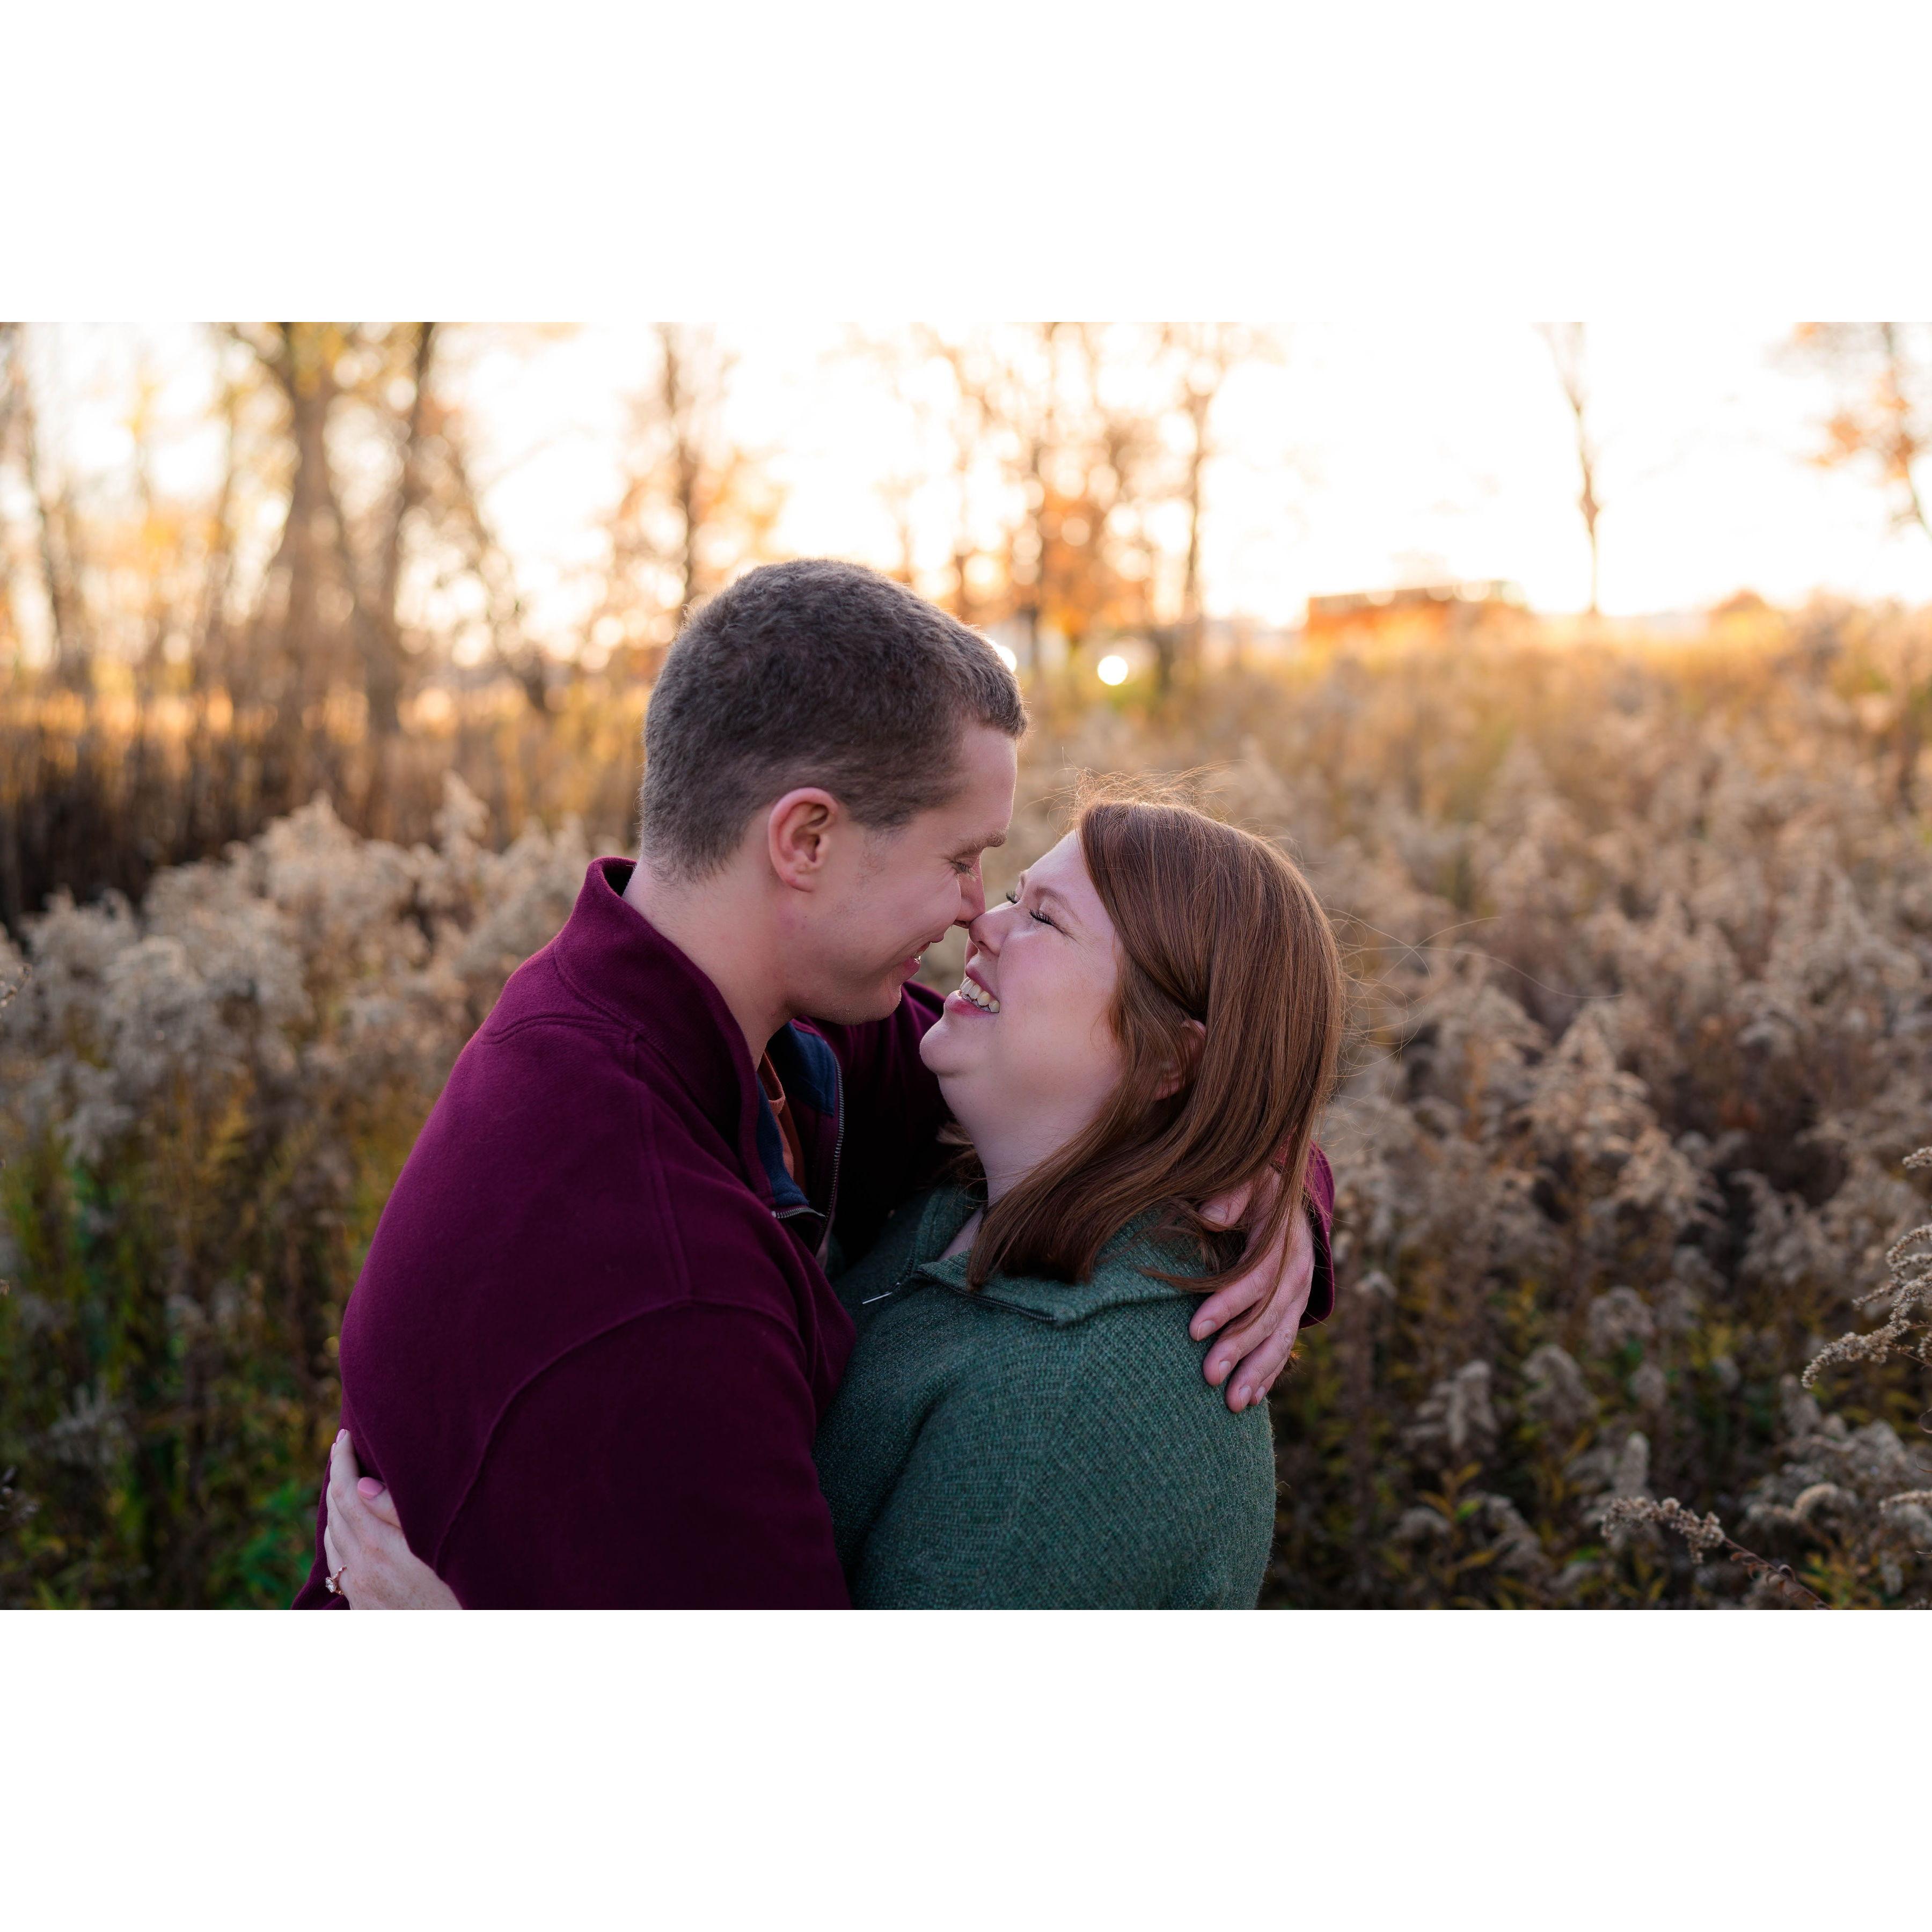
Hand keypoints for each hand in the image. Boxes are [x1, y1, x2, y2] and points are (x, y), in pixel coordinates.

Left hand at [322, 1431, 461, 1609]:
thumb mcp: (438, 1541)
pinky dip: (336, 1536)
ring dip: (333, 1505)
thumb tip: (362, 1485)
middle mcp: (362, 1568)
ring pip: (331, 1539)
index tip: (345, 1435)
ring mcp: (359, 1589)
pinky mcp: (363, 1605)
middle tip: (342, 1447)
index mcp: (379, 1545)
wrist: (463, 1633)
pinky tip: (346, 1529)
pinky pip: (336, 1564)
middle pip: (334, 1512)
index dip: (343, 1460)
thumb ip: (398, 1511)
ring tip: (343, 1480)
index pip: (346, 1492)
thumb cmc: (462, 1583)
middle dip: (336, 1475)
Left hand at [1189, 1169, 1313, 1413]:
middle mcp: (1298, 1273)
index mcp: (1285, 1240)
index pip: (1256, 1278)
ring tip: (1232, 1403)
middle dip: (1239, 1348)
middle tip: (1208, 1376)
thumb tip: (1211, 1216)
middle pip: (1269, 1316)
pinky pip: (1285, 1345)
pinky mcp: (1294, 1310)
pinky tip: (1252, 1398)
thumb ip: (1230, 1194)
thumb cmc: (1252, 1186)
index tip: (1194, 1329)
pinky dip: (1269, 1373)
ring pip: (1280, 1339)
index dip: (1228, 1304)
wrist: (1284, 1195)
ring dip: (1257, 1372)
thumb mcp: (1246, 1178)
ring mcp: (1299, 1295)